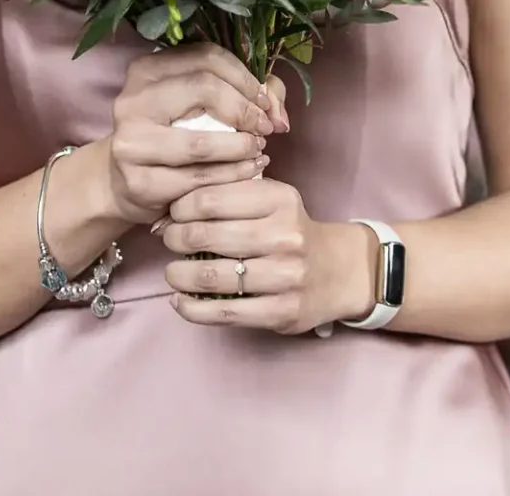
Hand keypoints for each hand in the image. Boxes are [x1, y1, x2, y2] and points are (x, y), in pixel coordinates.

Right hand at [101, 44, 278, 225]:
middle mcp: (133, 100)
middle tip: (265, 127)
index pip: (207, 57)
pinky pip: (197, 179)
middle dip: (245, 109)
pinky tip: (247, 171)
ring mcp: (131, 142)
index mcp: (147, 70)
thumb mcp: (199, 105)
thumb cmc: (172, 136)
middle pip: (204, 89)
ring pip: (201, 142)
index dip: (245, 77)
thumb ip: (246, 95)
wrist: (123, 182)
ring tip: (258, 150)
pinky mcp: (139, 181)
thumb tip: (278, 115)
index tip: (263, 100)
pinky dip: (231, 175)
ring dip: (241, 146)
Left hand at [160, 177, 373, 335]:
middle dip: (175, 238)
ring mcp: (285, 276)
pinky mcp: (282, 311)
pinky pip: (223, 312)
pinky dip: (192, 309)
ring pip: (210, 277)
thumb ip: (230, 197)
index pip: (209, 198)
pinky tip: (181, 301)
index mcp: (279, 200)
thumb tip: (170, 209)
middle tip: (170, 241)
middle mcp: (285, 235)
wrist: (340, 271)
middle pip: (205, 235)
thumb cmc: (292, 232)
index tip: (174, 214)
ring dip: (177, 275)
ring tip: (173, 273)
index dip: (180, 207)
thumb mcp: (272, 201)